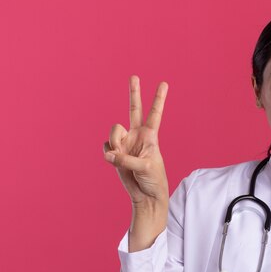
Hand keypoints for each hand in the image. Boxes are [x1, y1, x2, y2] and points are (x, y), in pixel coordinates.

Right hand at [103, 75, 169, 207]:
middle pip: (134, 109)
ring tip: (120, 157)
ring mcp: (125, 143)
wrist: (146, 195)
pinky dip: (109, 154)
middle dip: (134, 93)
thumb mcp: (145, 167)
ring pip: (114, 132)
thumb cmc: (153, 180)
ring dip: (116, 143)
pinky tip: (114, 161)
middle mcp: (137, 135)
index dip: (159, 99)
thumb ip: (126, 158)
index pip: (155, 114)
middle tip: (134, 76)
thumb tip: (108, 153)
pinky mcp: (114, 152)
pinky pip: (106, 146)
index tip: (164, 83)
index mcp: (150, 136)